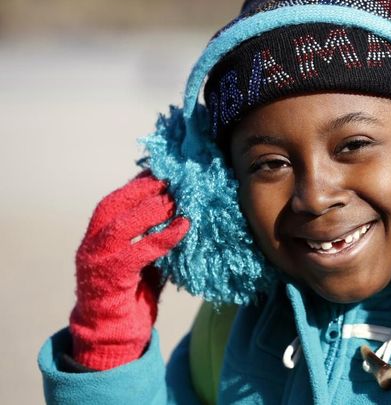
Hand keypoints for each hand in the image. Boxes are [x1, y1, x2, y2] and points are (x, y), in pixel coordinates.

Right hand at [69, 172, 189, 369]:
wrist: (112, 334)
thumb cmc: (133, 294)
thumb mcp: (144, 259)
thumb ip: (154, 236)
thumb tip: (184, 211)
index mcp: (98, 236)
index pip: (116, 200)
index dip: (138, 183)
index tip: (162, 169)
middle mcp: (92, 244)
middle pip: (114, 205)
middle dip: (143, 188)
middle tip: (172, 179)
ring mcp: (97, 261)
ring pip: (122, 225)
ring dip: (152, 209)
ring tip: (178, 199)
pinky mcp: (110, 278)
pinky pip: (139, 252)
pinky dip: (163, 237)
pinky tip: (184, 227)